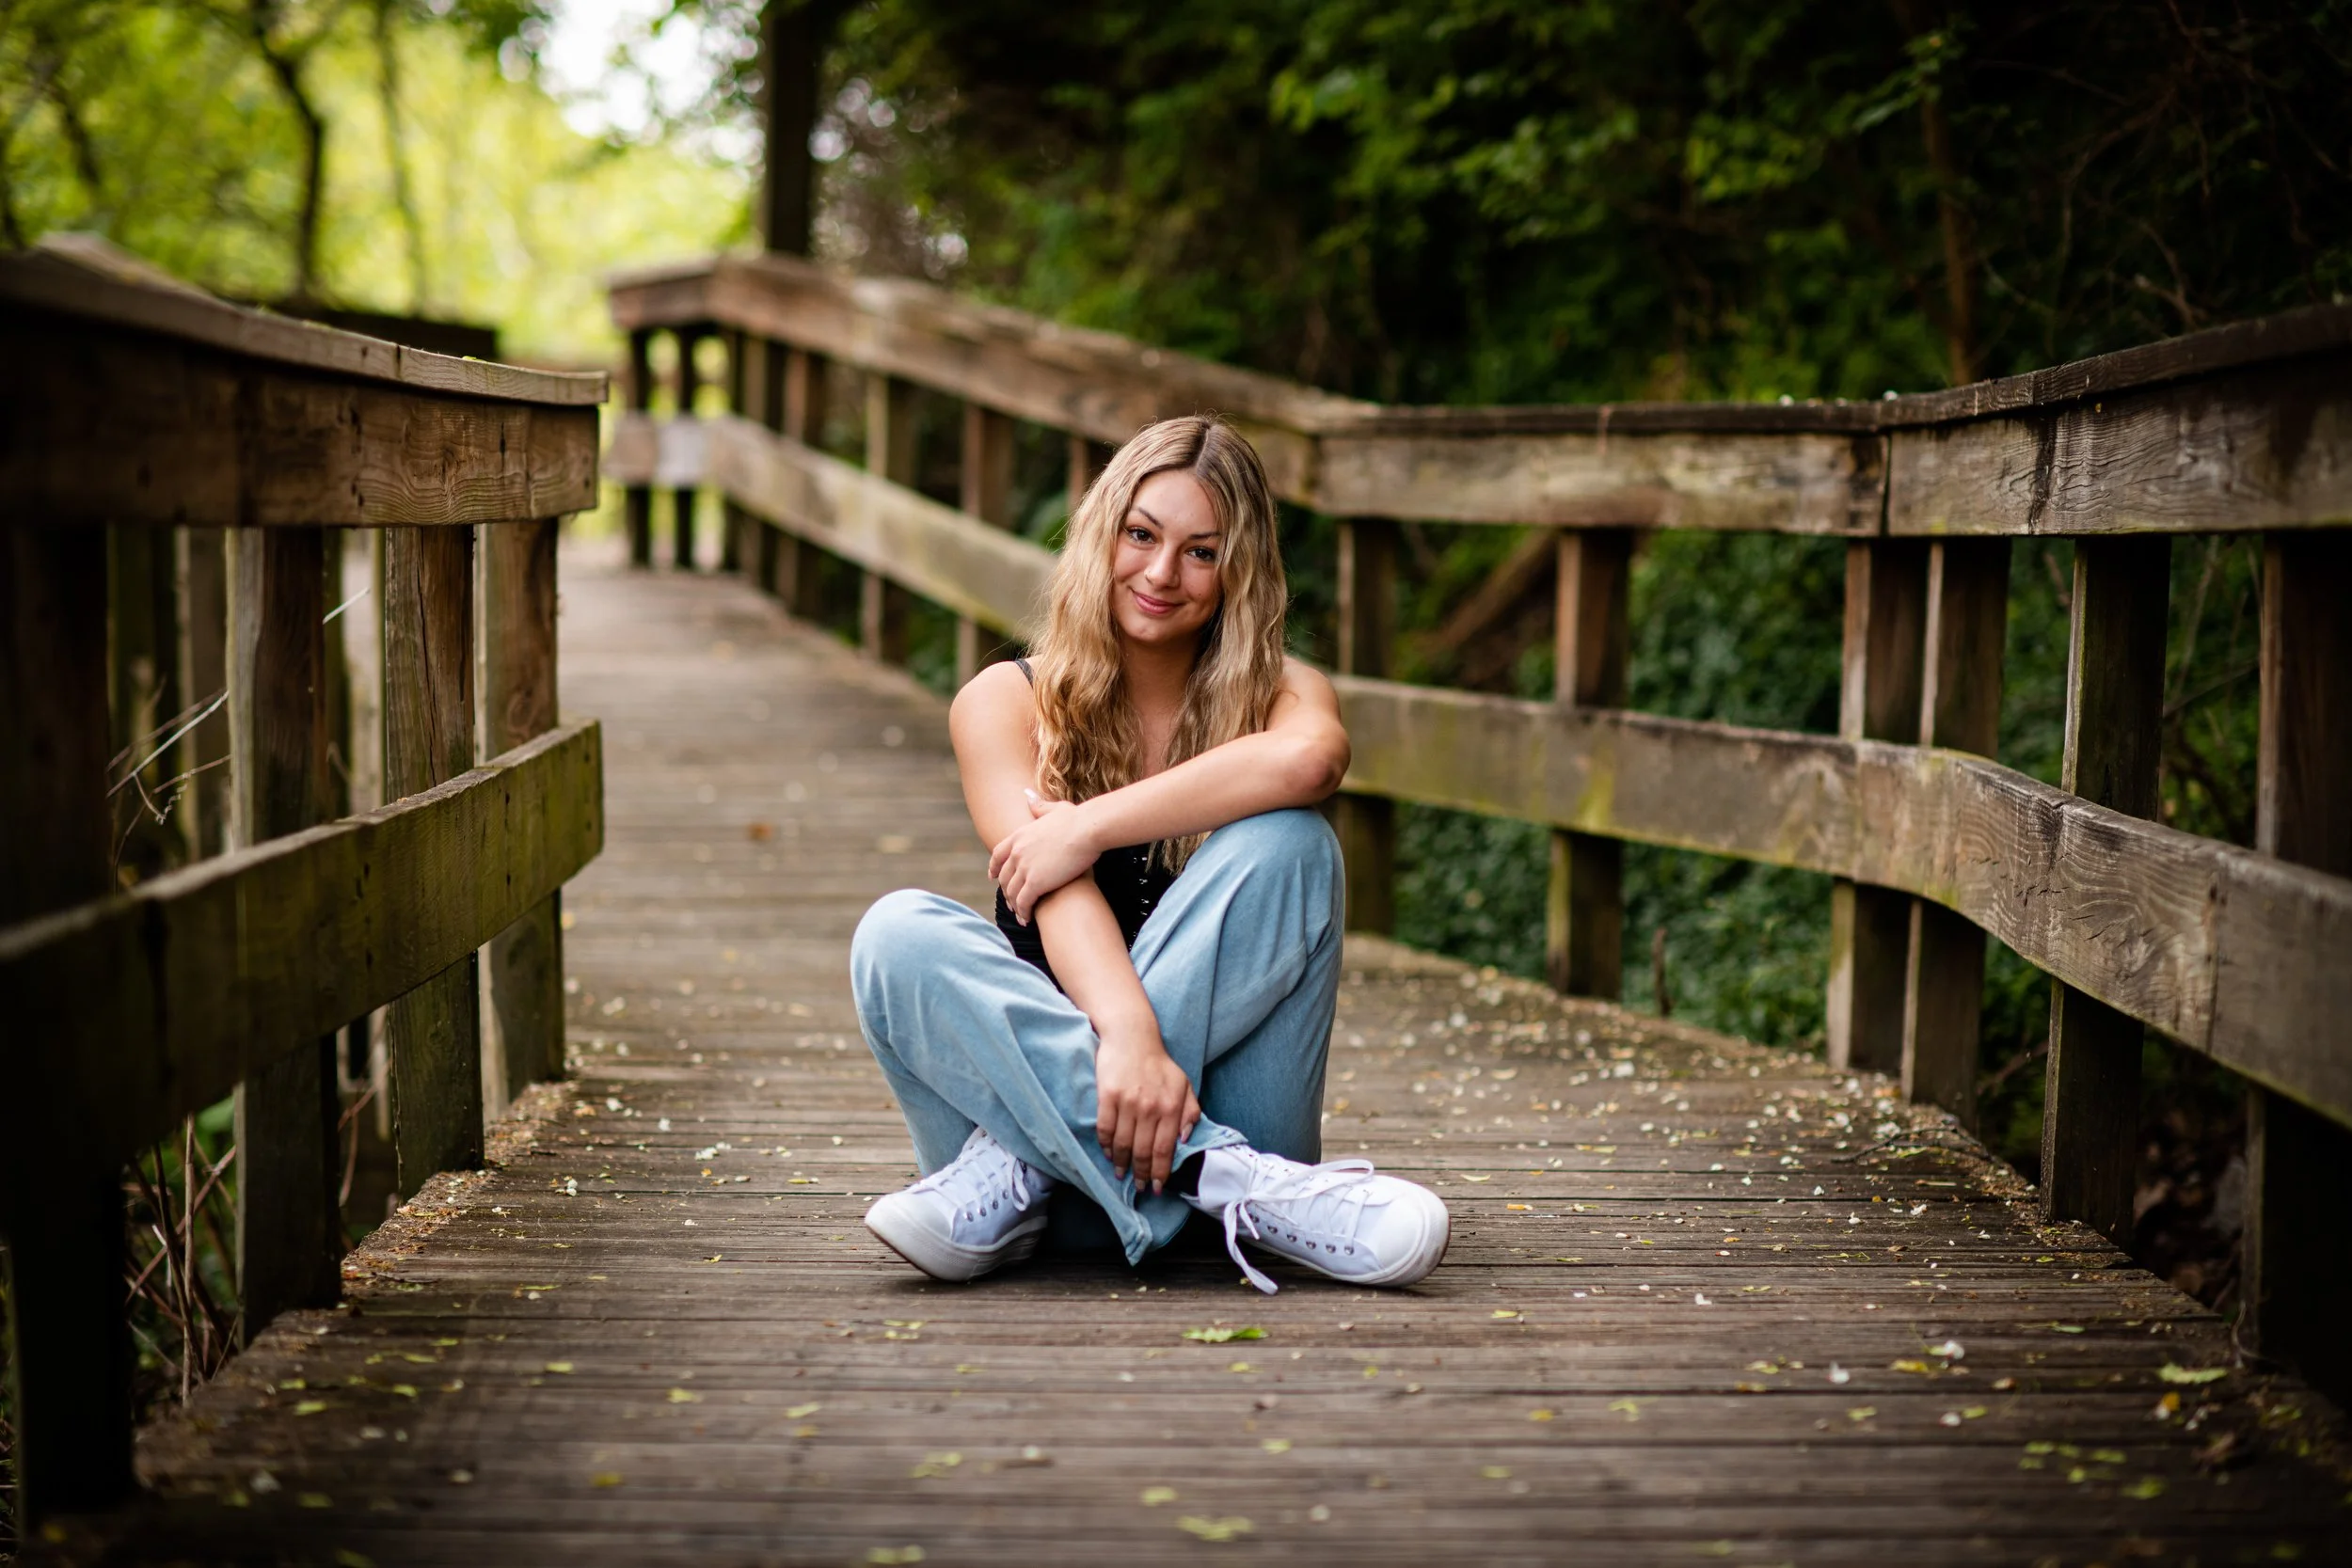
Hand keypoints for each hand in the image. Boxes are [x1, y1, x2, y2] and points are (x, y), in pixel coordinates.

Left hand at [989, 791, 1098, 922]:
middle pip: (1004, 877)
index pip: (998, 854)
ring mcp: (1024, 868)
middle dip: (1007, 891)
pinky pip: (1024, 902)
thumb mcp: (1055, 809)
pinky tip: (1029, 918)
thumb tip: (1027, 795)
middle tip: (1011, 903)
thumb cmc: (1078, 819)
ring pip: (1012, 893)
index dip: (994, 867)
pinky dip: (1024, 912)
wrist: (1087, 830)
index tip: (992, 877)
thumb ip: (1039, 806)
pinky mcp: (1035, 883)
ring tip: (1021, 916)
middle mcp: (1017, 852)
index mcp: (1019, 835)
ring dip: (1015, 906)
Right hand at [1094, 1019, 1199, 1193]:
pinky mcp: (1107, 1096)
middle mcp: (1150, 1107)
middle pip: (1143, 1151)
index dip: (1160, 1172)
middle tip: (1138, 1187)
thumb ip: (1190, 1112)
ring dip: (1122, 1164)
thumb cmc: (1159, 1064)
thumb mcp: (1184, 1085)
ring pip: (1123, 1144)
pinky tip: (1109, 1154)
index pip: (1164, 1149)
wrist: (1132, 1037)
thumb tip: (1186, 1140)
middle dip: (1141, 1174)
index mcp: (1171, 1106)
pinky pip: (1105, 1129)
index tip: (1156, 1187)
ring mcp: (1127, 1102)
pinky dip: (1107, 1146)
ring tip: (1122, 1174)